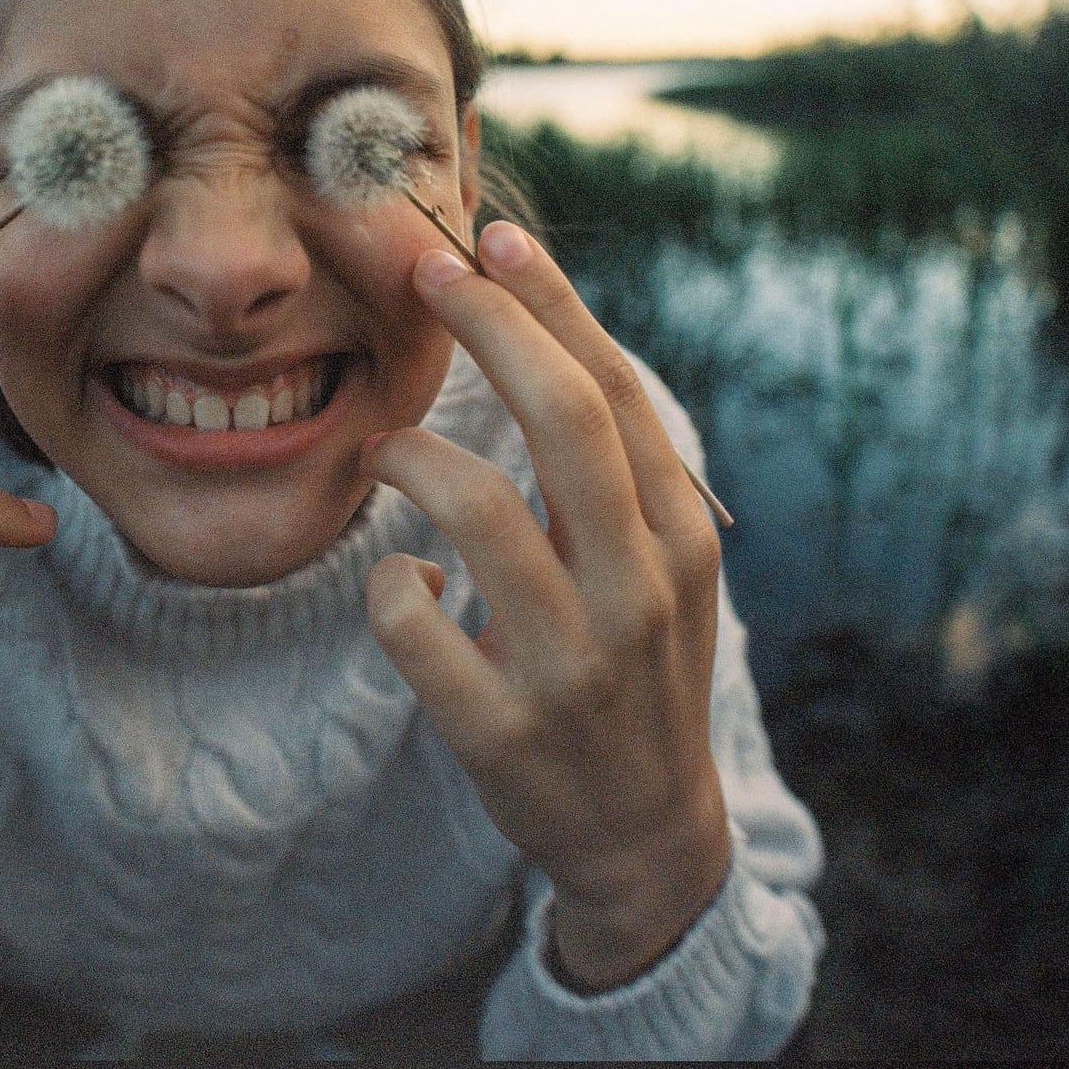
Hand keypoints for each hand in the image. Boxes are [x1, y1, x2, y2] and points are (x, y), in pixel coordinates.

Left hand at [361, 221, 731, 991]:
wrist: (648, 832)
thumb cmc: (636, 666)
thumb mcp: (657, 567)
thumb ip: (610, 472)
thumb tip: (536, 335)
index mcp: (680, 536)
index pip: (615, 390)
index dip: (553, 302)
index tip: (497, 236)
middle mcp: (639, 587)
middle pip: (563, 417)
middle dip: (489, 324)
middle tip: (425, 269)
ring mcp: (573, 661)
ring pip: (475, 504)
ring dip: (410, 455)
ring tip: (388, 455)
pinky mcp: (500, 726)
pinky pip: (411, 617)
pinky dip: (391, 583)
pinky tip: (408, 585)